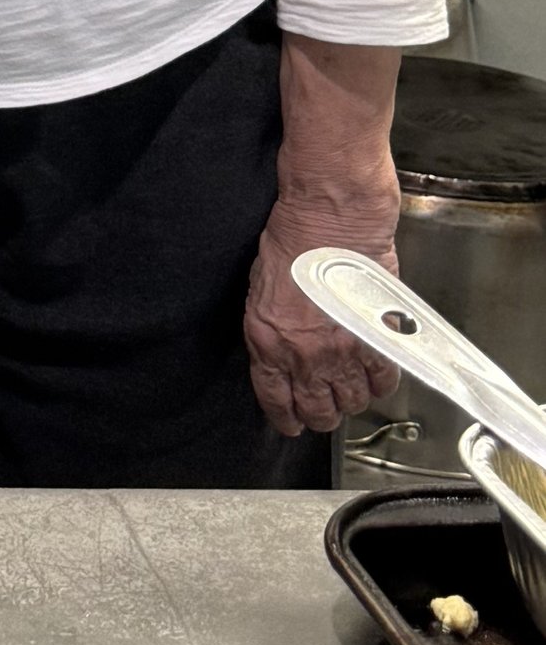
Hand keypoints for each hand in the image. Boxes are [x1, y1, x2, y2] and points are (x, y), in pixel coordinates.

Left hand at [245, 187, 403, 437]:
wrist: (331, 220)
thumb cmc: (292, 241)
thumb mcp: (260, 290)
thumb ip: (271, 330)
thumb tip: (281, 354)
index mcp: (269, 342)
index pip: (275, 400)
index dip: (285, 418)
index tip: (291, 424)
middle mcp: (306, 355)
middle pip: (318, 410)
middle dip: (320, 415)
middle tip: (324, 410)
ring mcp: (344, 352)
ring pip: (353, 402)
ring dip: (351, 401)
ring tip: (349, 392)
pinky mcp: (377, 341)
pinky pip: (383, 381)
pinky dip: (380, 384)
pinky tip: (374, 376)